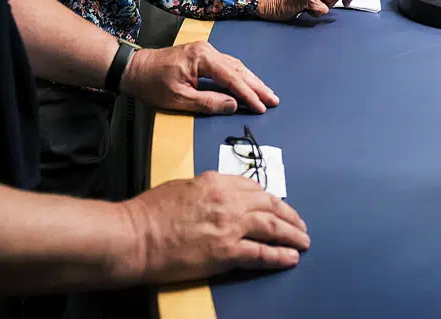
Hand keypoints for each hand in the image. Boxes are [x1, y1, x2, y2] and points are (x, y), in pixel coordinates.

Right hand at [117, 172, 309, 284]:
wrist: (136, 236)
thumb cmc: (150, 213)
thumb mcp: (182, 186)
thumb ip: (205, 189)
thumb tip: (218, 196)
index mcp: (216, 182)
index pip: (253, 187)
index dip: (270, 199)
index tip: (278, 206)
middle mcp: (228, 201)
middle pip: (270, 205)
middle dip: (289, 216)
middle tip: (300, 225)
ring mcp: (230, 226)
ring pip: (273, 228)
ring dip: (292, 235)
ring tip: (303, 242)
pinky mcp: (227, 252)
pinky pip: (262, 253)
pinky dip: (280, 256)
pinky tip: (291, 258)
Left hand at [120, 41, 277, 114]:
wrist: (134, 68)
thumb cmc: (152, 84)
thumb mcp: (179, 99)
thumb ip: (208, 102)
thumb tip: (233, 106)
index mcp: (202, 58)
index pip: (232, 78)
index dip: (248, 94)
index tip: (262, 107)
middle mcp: (207, 50)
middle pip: (238, 69)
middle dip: (257, 86)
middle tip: (274, 99)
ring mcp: (205, 50)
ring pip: (235, 66)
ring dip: (251, 80)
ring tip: (266, 94)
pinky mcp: (202, 55)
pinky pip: (227, 65)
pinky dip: (239, 76)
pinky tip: (247, 83)